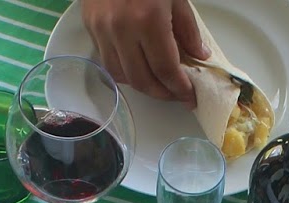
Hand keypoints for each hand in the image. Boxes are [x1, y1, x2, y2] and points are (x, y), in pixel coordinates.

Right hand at [81, 0, 206, 101]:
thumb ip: (187, 29)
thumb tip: (198, 56)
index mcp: (148, 20)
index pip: (166, 70)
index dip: (180, 89)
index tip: (190, 96)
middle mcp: (122, 29)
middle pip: (143, 81)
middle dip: (162, 93)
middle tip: (176, 93)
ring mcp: (102, 29)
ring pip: (122, 76)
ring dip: (142, 85)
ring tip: (158, 82)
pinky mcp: (90, 26)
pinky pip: (108, 61)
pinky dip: (125, 70)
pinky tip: (138, 66)